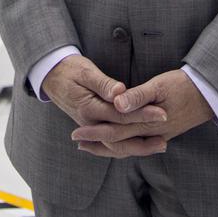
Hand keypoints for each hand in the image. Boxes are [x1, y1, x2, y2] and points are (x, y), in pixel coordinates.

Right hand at [42, 55, 168, 158]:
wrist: (51, 76)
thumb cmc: (70, 69)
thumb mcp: (85, 71)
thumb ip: (102, 83)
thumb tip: (120, 91)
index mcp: (89, 109)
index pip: (121, 115)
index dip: (142, 114)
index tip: (162, 112)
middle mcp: (90, 123)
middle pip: (121, 135)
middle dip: (145, 137)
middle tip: (166, 136)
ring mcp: (91, 128)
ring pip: (116, 145)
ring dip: (138, 147)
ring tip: (160, 144)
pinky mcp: (93, 127)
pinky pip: (111, 143)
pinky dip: (126, 147)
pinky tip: (141, 146)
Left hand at [71, 70, 213, 157]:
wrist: (209, 96)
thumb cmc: (183, 86)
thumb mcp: (160, 86)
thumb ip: (138, 96)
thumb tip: (116, 104)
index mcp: (146, 123)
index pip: (114, 130)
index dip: (94, 132)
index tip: (76, 133)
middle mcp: (150, 134)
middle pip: (118, 142)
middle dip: (96, 142)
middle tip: (77, 140)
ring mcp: (157, 136)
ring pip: (128, 147)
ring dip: (108, 146)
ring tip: (91, 145)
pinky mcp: (163, 133)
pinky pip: (138, 144)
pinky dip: (124, 144)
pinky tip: (119, 140)